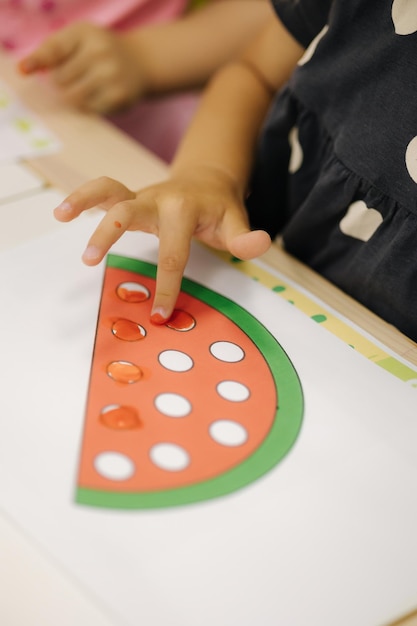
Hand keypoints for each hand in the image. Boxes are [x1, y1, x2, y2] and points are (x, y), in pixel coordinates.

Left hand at [18, 22, 145, 112]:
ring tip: (84, 87)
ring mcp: (111, 75)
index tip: (24, 70)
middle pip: (60, 80)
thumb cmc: (101, 51)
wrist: (141, 62)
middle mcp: (100, 52)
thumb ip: (51, 50)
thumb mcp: (78, 39)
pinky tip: (98, 95)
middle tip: (75, 76)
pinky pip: (89, 109)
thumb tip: (26, 69)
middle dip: (61, 82)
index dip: (37, 61)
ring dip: (72, 96)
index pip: (54, 50)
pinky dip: (89, 106)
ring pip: (72, 98)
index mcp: (85, 33)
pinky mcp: (118, 97)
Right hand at [53, 169, 270, 321]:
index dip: (167, 286)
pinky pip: (105, 191)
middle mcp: (159, 198)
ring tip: (60, 215)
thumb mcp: (236, 222)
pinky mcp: (132, 197)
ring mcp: (143, 195)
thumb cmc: (220, 208)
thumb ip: (244, 238)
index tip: (160, 315)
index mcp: (185, 209)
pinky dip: (83, 197)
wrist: (209, 179)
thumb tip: (260, 244)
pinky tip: (63, 212)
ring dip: (84, 201)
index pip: (173, 253)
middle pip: (130, 212)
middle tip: (91, 262)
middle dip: (110, 235)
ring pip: (110, 191)